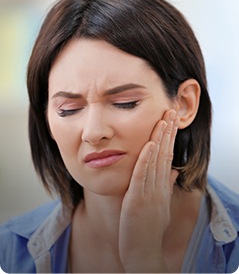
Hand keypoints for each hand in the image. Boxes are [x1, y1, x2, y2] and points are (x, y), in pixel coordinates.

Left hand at [119, 109, 178, 272]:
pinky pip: (142, 176)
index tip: (170, 120)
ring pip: (155, 161)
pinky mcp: (137, 200)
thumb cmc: (148, 228)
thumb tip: (172, 171)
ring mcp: (149, 193)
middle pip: (164, 153)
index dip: (169, 137)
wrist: (143, 252)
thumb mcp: (159, 204)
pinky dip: (146, 159)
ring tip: (163, 119)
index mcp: (161, 186)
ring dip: (159, 139)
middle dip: (168, 131)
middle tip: (171, 110)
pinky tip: (149, 144)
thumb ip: (165, 186)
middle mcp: (158, 186)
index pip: (167, 156)